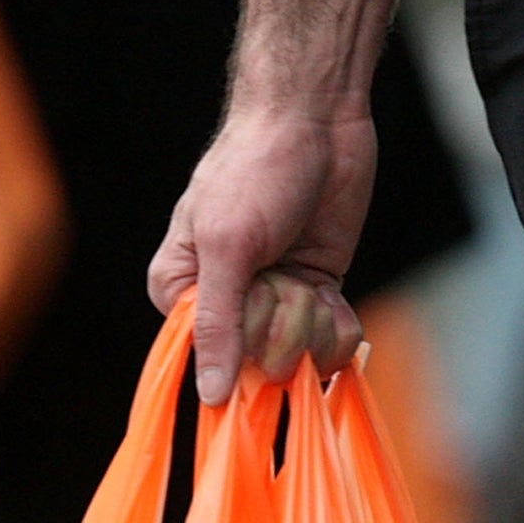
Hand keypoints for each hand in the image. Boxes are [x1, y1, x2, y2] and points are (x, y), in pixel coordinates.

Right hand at [148, 105, 375, 403]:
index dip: (246, 341)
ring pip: (304, 356)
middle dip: (285, 321)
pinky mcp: (316, 297)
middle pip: (264, 363)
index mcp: (183, 292)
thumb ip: (218, 326)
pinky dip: (339, 319)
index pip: (213, 361)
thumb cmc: (255, 172)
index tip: (256, 297)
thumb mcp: (228, 248)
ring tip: (303, 272)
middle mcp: (227, 305)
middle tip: (280, 271)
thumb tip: (209, 396)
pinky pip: (333, 343)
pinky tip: (330, 286)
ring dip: (315, 317)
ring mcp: (274, 303)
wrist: (315, 127)